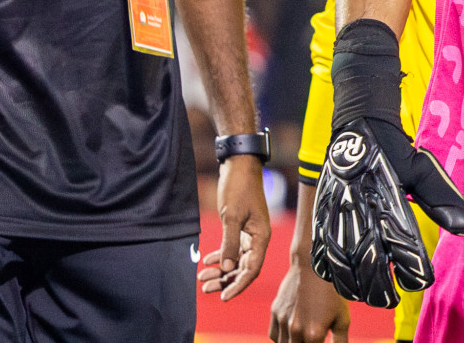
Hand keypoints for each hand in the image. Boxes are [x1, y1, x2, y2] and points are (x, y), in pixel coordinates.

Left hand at [197, 155, 271, 299]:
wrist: (239, 165)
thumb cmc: (238, 188)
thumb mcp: (231, 217)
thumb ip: (229, 244)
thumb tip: (227, 268)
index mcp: (261, 237)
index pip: (251, 269)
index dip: (237, 285)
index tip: (222, 297)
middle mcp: (258, 238)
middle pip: (243, 267)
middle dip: (225, 280)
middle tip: (205, 287)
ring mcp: (250, 233)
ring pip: (236, 259)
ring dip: (221, 270)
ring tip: (203, 277)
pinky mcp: (242, 227)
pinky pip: (232, 248)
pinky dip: (221, 256)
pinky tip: (208, 261)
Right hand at [270, 252, 350, 342]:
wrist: (314, 264)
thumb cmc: (332, 291)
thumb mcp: (342, 317)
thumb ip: (340, 341)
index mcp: (314, 335)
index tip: (321, 341)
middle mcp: (295, 331)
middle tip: (312, 338)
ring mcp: (282, 322)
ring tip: (304, 336)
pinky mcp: (275, 312)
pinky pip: (275, 335)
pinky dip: (282, 338)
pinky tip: (293, 333)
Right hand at [311, 117, 463, 307]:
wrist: (359, 127)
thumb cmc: (396, 151)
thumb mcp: (425, 170)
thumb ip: (443, 200)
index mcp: (390, 204)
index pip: (405, 252)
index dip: (414, 273)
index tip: (420, 279)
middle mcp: (363, 215)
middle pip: (369, 270)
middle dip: (381, 292)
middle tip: (392, 299)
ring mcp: (339, 218)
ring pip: (342, 269)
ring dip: (356, 288)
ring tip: (370, 294)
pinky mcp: (322, 217)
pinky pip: (320, 255)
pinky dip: (332, 273)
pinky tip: (344, 277)